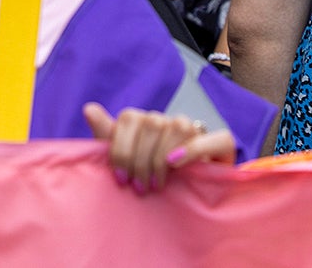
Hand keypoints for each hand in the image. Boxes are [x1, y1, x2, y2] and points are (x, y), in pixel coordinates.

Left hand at [85, 102, 235, 191]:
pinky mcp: (222, 145)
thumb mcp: (126, 163)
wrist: (188, 203)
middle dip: (141, 158)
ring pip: (178, 125)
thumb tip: (89, 109)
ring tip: (157, 184)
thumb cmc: (149, 180)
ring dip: (163, 156)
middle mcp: (168, 122)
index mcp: (144, 123)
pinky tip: (178, 164)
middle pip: (151, 122)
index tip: (121, 178)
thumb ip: (107, 137)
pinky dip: (195, 148)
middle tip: (139, 187)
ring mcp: (195, 131)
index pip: (129, 117)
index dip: (121, 147)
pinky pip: (216, 137)